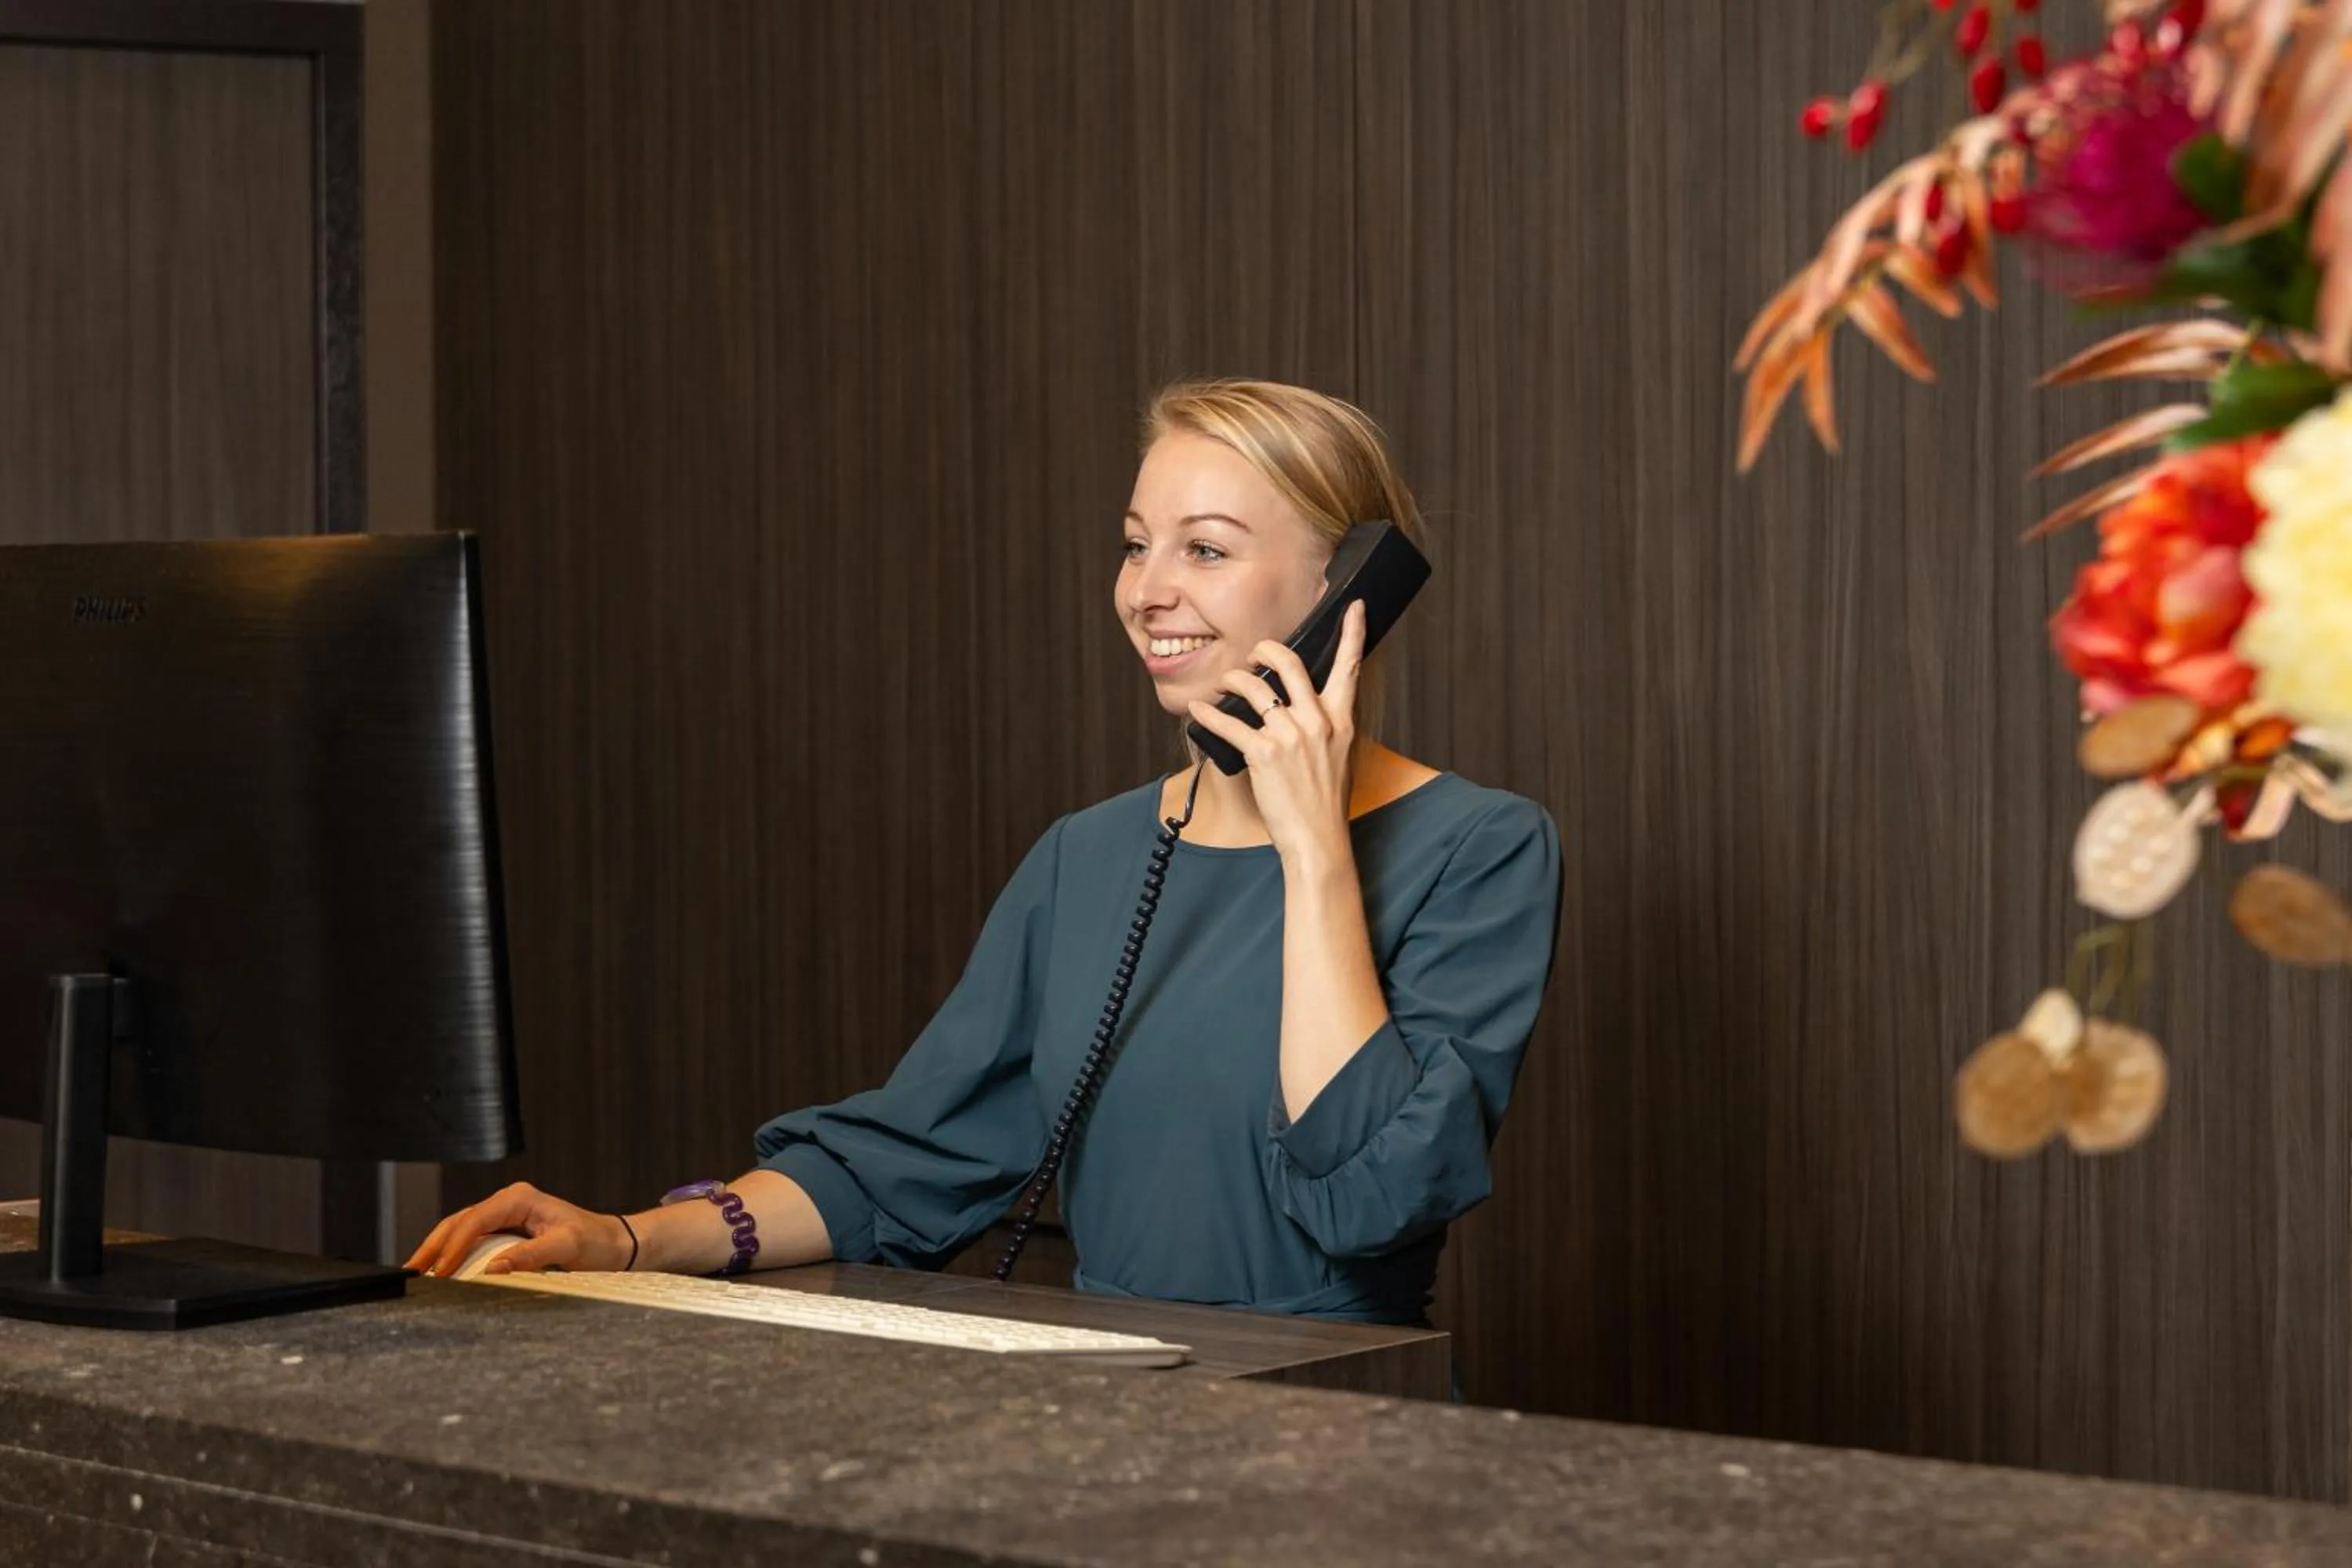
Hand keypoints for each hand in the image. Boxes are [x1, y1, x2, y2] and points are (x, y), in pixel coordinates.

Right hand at [404, 1181, 634, 1277]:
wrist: (613, 1243)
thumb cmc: (595, 1242)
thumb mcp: (567, 1247)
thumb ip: (530, 1255)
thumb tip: (492, 1267)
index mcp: (519, 1198)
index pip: (475, 1220)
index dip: (453, 1246)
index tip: (439, 1271)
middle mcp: (508, 1202)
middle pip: (459, 1221)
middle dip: (433, 1246)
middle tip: (411, 1272)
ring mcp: (506, 1216)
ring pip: (461, 1229)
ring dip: (439, 1249)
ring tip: (417, 1273)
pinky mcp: (506, 1231)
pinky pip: (472, 1240)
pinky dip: (453, 1254)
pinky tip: (441, 1270)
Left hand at [1186, 598, 1366, 866]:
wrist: (1317, 839)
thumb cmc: (1325, 802)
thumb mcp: (1339, 758)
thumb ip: (1325, 727)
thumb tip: (1303, 706)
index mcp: (1340, 721)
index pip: (1349, 667)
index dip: (1352, 633)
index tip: (1353, 606)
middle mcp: (1317, 722)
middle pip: (1288, 663)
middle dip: (1265, 649)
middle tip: (1252, 653)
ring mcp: (1290, 736)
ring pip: (1253, 688)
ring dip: (1231, 682)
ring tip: (1223, 688)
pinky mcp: (1263, 753)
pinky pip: (1228, 723)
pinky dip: (1208, 715)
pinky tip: (1199, 710)